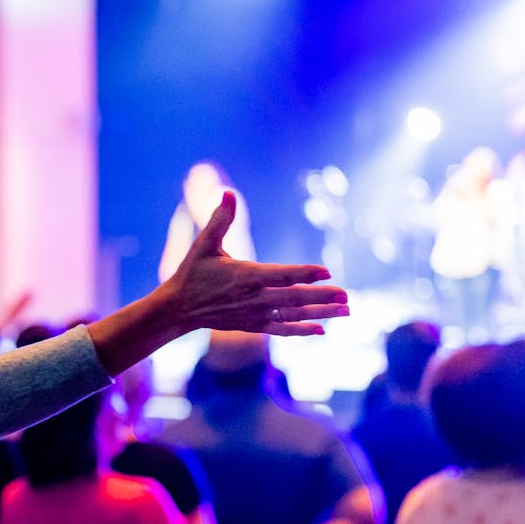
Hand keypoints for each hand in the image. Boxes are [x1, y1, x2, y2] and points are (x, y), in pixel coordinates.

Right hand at [162, 192, 348, 335]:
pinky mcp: (252, 325)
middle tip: (346, 296)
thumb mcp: (203, 244)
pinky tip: (322, 330)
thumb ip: (219, 220)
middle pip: (293, 299)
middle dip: (321, 298)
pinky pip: (281, 330)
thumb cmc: (193, 273)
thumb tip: (227, 193)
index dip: (304, 274)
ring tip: (346, 311)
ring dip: (321, 314)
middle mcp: (253, 298)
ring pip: (293, 316)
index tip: (327, 271)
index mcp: (244, 276)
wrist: (178, 309)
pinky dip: (301, 330)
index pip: (280, 275)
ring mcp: (254, 315)